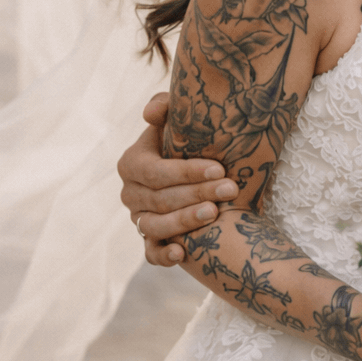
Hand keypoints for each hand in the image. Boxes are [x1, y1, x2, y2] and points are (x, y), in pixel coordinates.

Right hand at [118, 92, 238, 264]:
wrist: (196, 166)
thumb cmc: (188, 138)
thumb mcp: (176, 117)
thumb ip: (164, 105)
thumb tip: (150, 114)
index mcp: (132, 163)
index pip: (156, 172)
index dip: (186, 172)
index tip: (220, 168)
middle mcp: (130, 193)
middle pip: (160, 199)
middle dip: (197, 193)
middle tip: (231, 189)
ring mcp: (138, 219)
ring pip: (155, 226)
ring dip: (185, 221)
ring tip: (215, 213)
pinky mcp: (149, 240)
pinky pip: (150, 253)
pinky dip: (162, 255)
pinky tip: (181, 254)